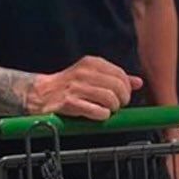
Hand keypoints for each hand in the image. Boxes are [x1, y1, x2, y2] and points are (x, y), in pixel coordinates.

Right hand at [26, 56, 142, 120]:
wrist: (41, 94)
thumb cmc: (69, 86)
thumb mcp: (92, 76)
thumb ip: (115, 78)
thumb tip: (138, 82)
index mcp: (91, 63)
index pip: (120, 74)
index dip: (126, 88)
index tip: (122, 96)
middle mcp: (84, 73)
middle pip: (117, 87)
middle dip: (122, 100)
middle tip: (117, 106)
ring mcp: (76, 88)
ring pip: (109, 99)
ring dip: (112, 109)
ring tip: (107, 110)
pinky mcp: (69, 103)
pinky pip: (97, 111)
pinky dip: (102, 116)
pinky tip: (98, 115)